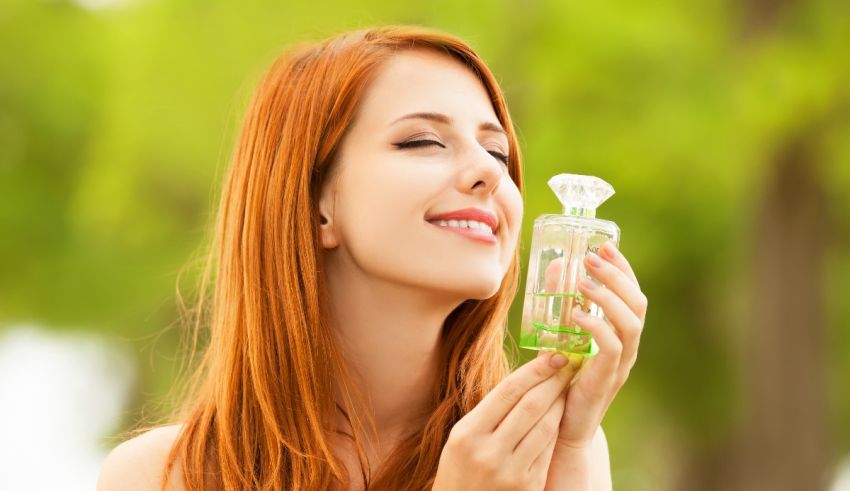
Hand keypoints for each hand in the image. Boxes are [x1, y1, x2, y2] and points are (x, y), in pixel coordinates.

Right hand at [432, 351, 573, 490]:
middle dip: (554, 380)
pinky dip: (557, 428)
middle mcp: (488, 452)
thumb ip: (488, 412)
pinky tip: (561, 414)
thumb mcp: (461, 439)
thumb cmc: (460, 471)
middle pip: (531, 405)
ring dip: (560, 402)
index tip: (553, 355)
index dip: (534, 370)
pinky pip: (548, 450)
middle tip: (570, 362)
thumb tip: (524, 379)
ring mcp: (510, 472)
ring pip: (545, 426)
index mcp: (467, 434)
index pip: (507, 392)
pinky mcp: (528, 487)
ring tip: (567, 385)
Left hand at [548, 241, 646, 483]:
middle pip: (637, 303)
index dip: (623, 268)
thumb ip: (560, 303)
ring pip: (631, 323)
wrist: (563, 425)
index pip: (633, 294)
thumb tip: (554, 266)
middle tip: (592, 258)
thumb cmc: (563, 378)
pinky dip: (597, 327)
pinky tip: (576, 315)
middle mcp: (627, 347)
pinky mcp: (606, 379)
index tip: (605, 246)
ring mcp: (620, 364)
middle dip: (617, 276)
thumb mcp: (562, 334)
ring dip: (608, 298)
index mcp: (621, 334)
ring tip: (583, 283)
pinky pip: (612, 348)